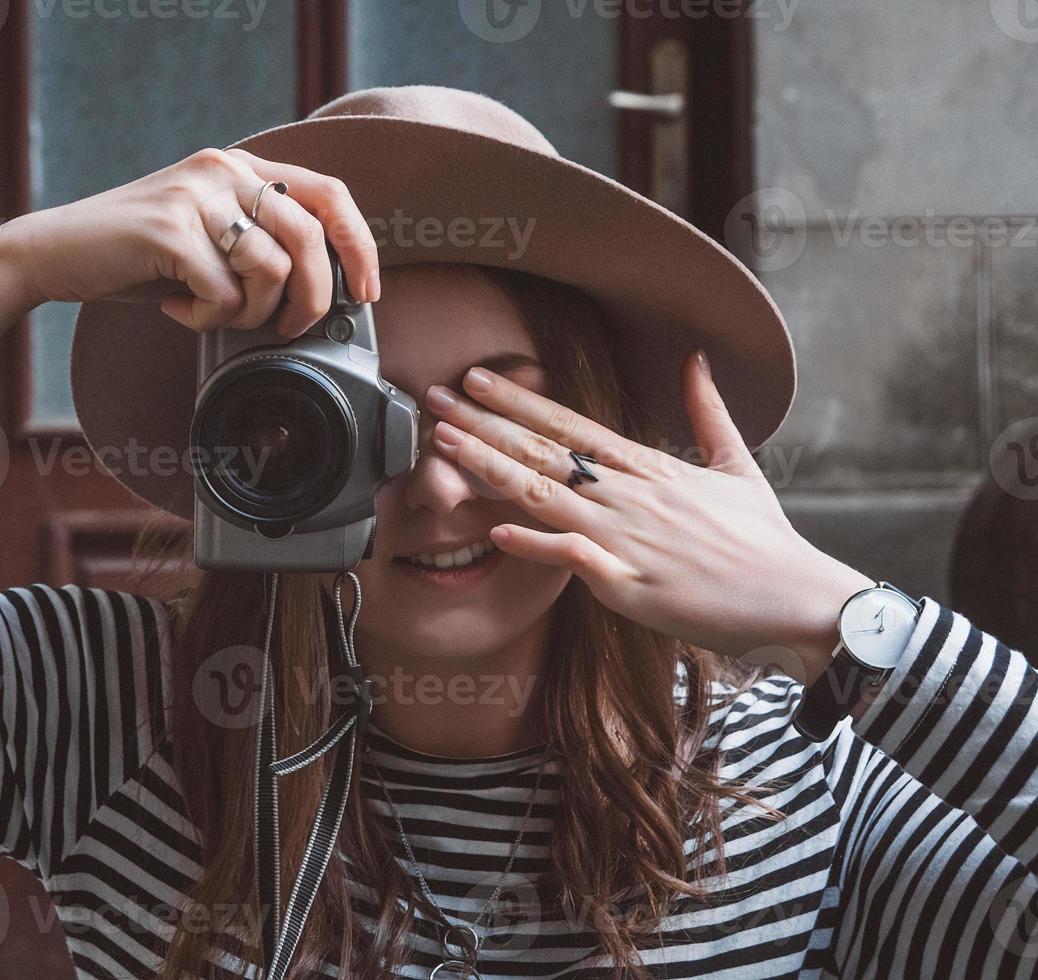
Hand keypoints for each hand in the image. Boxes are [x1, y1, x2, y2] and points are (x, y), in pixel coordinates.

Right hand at [0, 146, 380, 337]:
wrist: (55, 252)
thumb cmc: (136, 257)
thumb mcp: (207, 235)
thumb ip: (257, 241)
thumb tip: (323, 286)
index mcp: (238, 167)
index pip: (330, 194)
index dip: (360, 246)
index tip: (368, 292)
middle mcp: (222, 170)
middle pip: (311, 239)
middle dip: (311, 301)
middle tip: (286, 328)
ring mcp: (195, 196)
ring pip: (272, 271)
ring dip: (250, 313)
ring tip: (212, 313)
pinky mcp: (169, 231)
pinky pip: (224, 294)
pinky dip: (206, 320)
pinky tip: (177, 310)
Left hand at [426, 350, 876, 681]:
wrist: (800, 600)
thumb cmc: (766, 542)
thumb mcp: (738, 466)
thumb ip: (708, 412)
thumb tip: (695, 359)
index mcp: (651, 468)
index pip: (571, 426)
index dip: (519, 401)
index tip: (477, 379)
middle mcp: (632, 495)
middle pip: (544, 453)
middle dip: (485, 424)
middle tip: (434, 398)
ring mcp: (629, 538)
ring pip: (546, 496)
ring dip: (491, 469)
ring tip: (445, 445)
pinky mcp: (633, 585)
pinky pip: (575, 559)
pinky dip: (536, 544)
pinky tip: (496, 532)